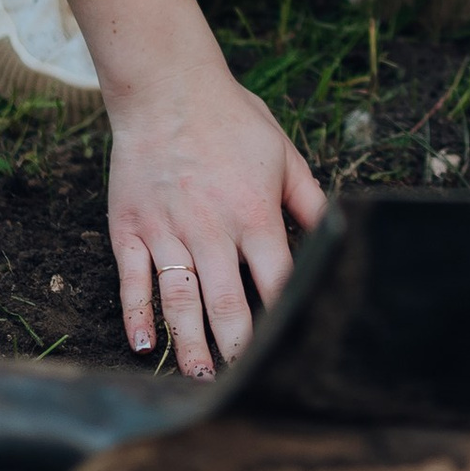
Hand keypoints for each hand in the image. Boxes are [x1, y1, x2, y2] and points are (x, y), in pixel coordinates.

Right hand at [107, 64, 327, 378]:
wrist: (166, 88)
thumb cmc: (231, 119)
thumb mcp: (283, 155)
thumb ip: (309, 201)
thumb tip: (338, 234)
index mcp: (254, 214)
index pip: (276, 281)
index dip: (284, 318)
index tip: (291, 349)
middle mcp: (211, 229)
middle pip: (227, 303)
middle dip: (238, 348)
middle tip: (244, 382)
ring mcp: (167, 231)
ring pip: (180, 301)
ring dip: (189, 344)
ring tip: (199, 378)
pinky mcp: (131, 229)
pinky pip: (133, 280)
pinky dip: (135, 315)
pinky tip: (143, 346)